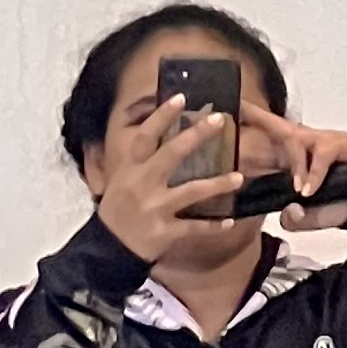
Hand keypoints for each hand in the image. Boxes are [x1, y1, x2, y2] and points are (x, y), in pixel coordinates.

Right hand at [93, 90, 249, 254]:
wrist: (108, 249)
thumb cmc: (118, 211)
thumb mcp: (122, 181)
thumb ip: (140, 162)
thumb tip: (160, 135)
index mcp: (131, 169)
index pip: (146, 136)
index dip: (162, 116)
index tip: (181, 98)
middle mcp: (143, 184)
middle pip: (171, 154)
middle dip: (196, 136)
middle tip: (218, 120)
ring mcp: (155, 208)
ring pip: (191, 191)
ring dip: (217, 184)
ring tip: (239, 177)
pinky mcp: (165, 231)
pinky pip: (195, 227)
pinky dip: (213, 225)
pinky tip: (230, 220)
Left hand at [231, 107, 346, 219]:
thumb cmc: (345, 205)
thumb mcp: (315, 218)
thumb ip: (298, 220)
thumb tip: (288, 214)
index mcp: (297, 156)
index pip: (270, 138)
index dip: (251, 124)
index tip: (229, 111)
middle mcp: (308, 143)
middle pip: (279, 127)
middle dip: (259, 117)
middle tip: (238, 109)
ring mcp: (325, 140)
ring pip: (298, 142)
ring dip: (295, 164)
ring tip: (299, 189)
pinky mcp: (343, 143)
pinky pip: (323, 154)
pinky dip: (316, 174)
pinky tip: (311, 190)